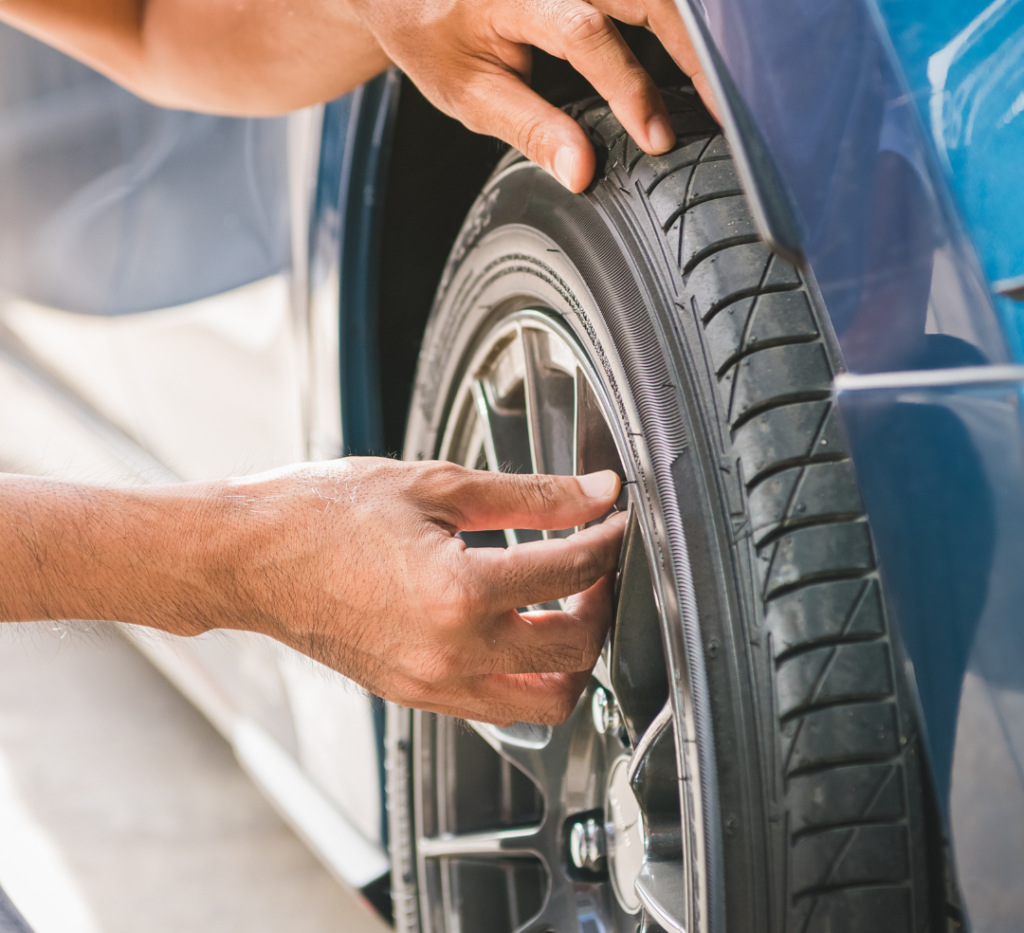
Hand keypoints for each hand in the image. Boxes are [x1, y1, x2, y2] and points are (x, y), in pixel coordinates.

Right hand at [213, 458, 626, 724]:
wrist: (249, 557)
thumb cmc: (321, 514)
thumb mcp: (435, 485)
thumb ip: (529, 495)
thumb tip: (593, 493)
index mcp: (460, 592)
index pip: (572, 572)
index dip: (606, 539)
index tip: (613, 520)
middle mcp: (452, 653)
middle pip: (575, 650)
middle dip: (602, 604)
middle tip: (597, 564)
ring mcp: (433, 684)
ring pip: (545, 702)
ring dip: (573, 657)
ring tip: (566, 606)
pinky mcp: (416, 696)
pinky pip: (497, 708)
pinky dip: (526, 676)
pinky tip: (517, 630)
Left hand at [343, 0, 716, 191]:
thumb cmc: (428, 31)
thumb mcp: (466, 94)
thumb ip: (529, 129)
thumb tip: (582, 171)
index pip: (589, 37)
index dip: (631, 90)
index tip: (657, 138)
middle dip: (693, 57)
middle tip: (722, 114)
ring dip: (697, 33)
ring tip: (722, 89)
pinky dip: (680, 12)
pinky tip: (697, 53)